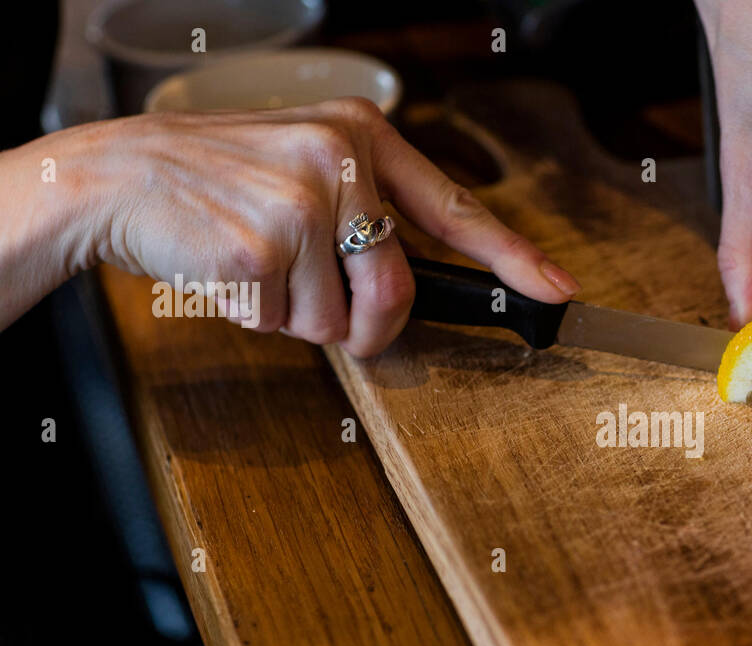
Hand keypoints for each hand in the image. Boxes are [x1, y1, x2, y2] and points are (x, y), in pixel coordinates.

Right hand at [14, 97, 579, 354]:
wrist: (120, 175)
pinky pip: (287, 323)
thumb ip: (367, 214)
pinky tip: (230, 269)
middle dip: (368, 329)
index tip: (558, 290)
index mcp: (360, 137)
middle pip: (398, 291)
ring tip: (259, 266)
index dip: (513, 257)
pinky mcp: (265, 244)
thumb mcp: (303, 170)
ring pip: (339, 320)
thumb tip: (420, 286)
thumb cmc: (217, 183)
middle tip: (329, 316)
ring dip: (300, 317)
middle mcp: (340, 159)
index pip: (454, 207)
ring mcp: (303, 200)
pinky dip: (259, 316)